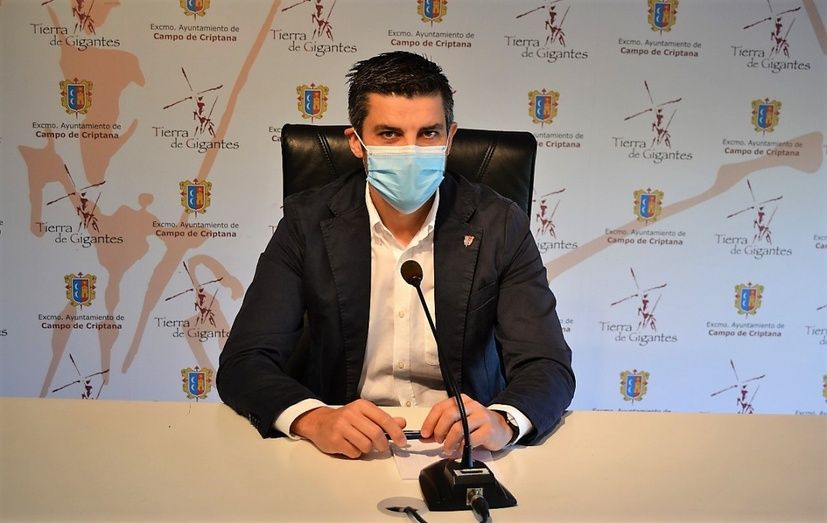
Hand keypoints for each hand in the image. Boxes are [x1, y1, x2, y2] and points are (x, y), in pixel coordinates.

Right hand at [290, 399, 406, 457]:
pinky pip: (354, 452)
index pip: (383, 418)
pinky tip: (350, 446)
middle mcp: (351, 414)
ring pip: (366, 445)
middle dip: (383, 444)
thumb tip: (402, 423)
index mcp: (361, 406)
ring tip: (362, 444)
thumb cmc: (345, 420)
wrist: (319, 423)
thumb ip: (383, 419)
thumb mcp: (365, 415)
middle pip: (376, 434)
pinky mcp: (334, 440)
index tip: (402, 442)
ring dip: (368, 449)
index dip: (396, 432)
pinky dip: (356, 453)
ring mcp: (341, 427)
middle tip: (382, 447)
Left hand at [420, 394, 512, 452]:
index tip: (424, 434)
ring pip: (458, 428)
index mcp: (461, 400)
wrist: (501, 428)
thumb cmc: (477, 425)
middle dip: (439, 431)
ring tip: (448, 449)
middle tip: (438, 441)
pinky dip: (461, 448)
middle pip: (448, 415)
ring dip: (449, 442)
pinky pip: (470, 440)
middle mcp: (471, 405)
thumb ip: (441, 428)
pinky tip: (459, 451)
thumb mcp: (459, 422)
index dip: (429, 421)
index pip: (440, 407)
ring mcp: (481, 416)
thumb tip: (424, 437)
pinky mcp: (488, 430)